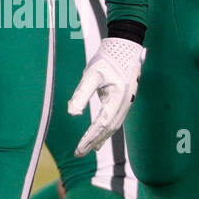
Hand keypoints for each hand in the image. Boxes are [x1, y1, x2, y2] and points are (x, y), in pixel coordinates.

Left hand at [68, 37, 145, 155]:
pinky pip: (116, 120)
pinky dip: (107, 131)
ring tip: (88, 149)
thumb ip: (81, 94)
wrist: (125, 45)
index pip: (101, 124)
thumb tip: (72, 113)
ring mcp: (126, 102)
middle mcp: (124, 103)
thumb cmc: (107, 57)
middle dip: (93, 142)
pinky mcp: (124, 100)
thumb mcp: (91, 74)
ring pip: (113, 126)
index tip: (78, 149)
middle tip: (79, 153)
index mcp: (117, 98)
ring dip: (100, 138)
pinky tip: (101, 136)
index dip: (89, 138)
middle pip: (108, 129)